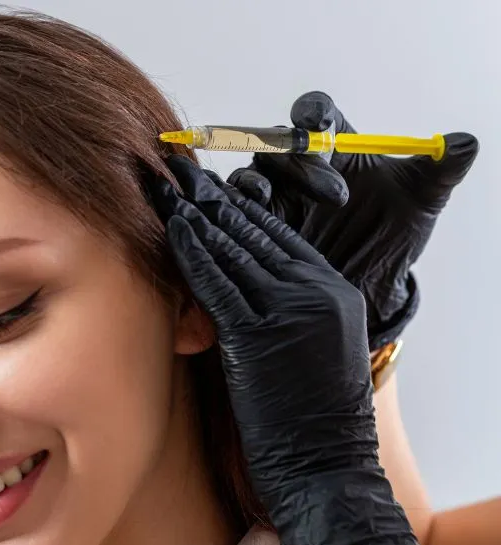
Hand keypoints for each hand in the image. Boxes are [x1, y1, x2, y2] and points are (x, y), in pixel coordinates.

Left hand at [149, 155, 429, 544]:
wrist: (327, 469)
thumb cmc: (309, 423)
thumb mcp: (305, 352)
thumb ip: (279, 312)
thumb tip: (229, 289)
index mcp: (331, 291)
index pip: (276, 234)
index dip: (235, 207)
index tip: (202, 184)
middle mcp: (316, 292)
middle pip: (253, 231)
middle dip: (209, 198)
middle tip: (174, 167)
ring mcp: (291, 311)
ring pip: (235, 249)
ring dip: (193, 215)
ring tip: (162, 186)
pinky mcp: (262, 336)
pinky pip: (219, 283)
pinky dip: (192, 253)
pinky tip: (170, 228)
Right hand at [226, 91, 478, 348]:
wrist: (368, 281)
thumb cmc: (392, 233)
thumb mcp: (423, 200)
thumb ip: (442, 169)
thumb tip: (466, 142)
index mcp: (334, 145)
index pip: (315, 113)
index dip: (314, 114)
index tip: (324, 127)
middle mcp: (297, 163)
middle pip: (279, 142)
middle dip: (301, 163)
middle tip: (336, 195)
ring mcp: (272, 193)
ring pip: (251, 173)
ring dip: (260, 185)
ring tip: (276, 204)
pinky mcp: (252, 223)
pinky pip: (230, 208)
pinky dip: (233, 208)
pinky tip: (249, 220)